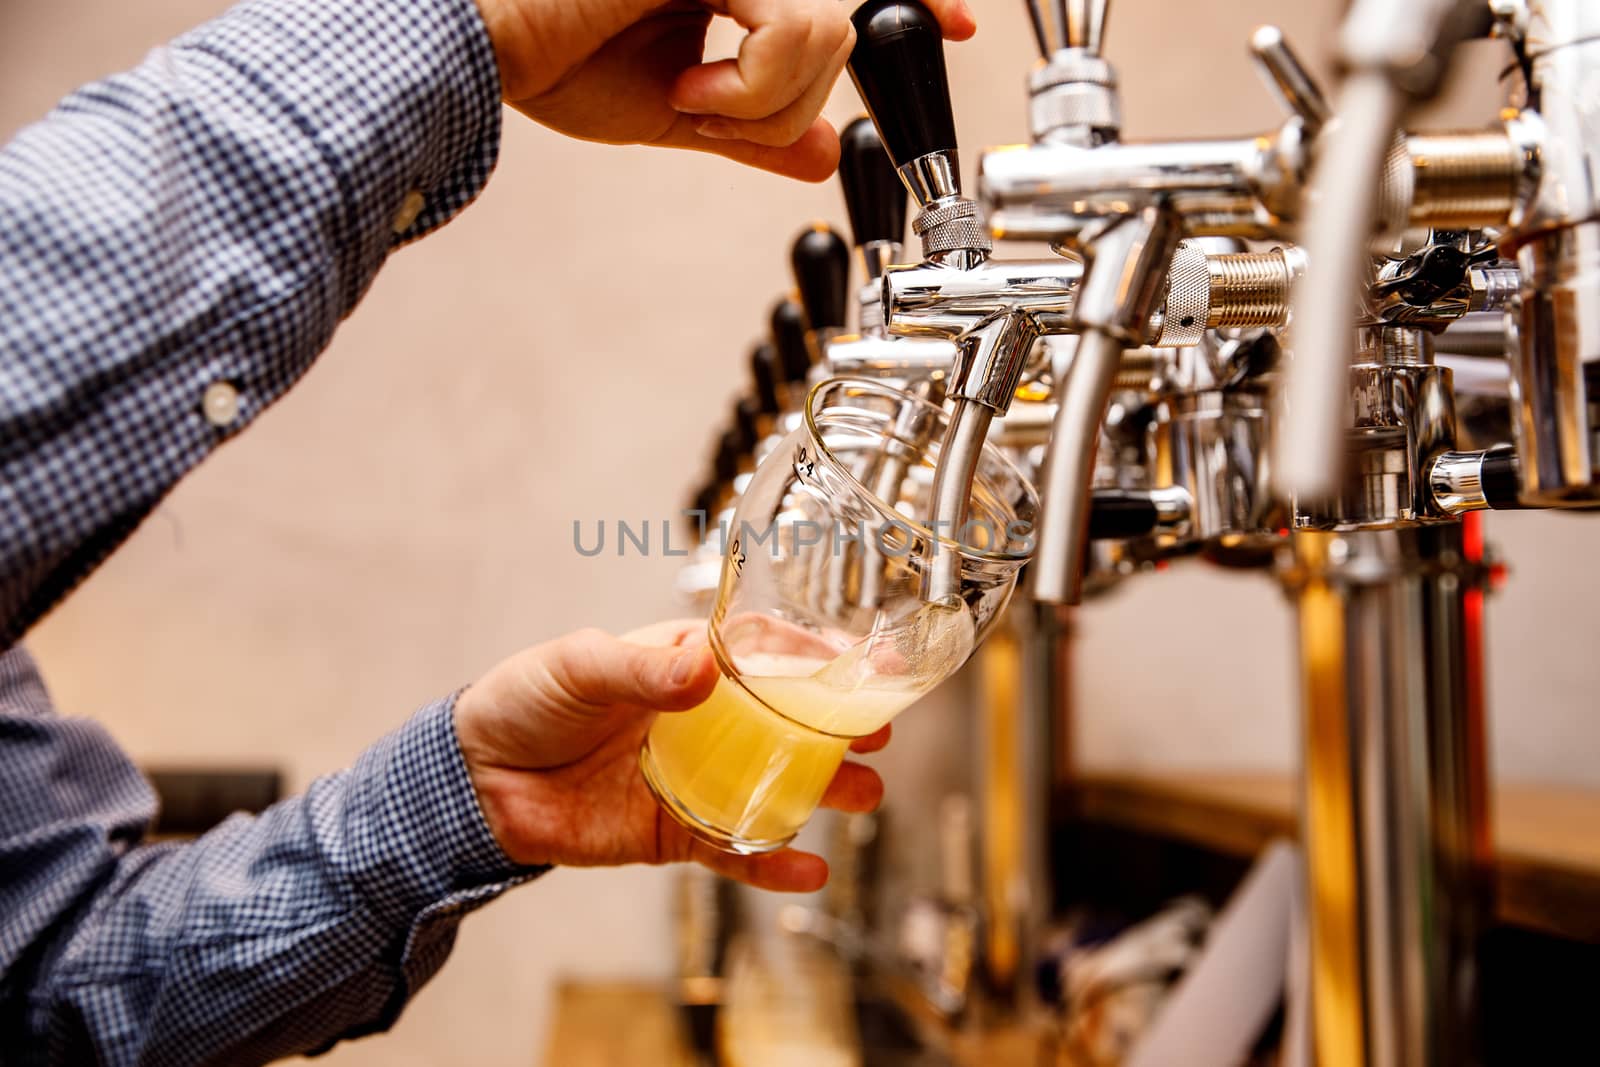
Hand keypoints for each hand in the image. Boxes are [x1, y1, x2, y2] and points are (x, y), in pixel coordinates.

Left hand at [453, 620, 891, 891]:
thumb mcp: (579, 665)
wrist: (472, 783)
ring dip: (823, 792)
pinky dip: (772, 865)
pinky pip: (733, 851)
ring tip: (864, 797)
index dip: (816, 658)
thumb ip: (641, 668)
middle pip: (785, 724)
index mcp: (682, 665)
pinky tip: (810, 870)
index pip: (763, 656)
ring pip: (774, 786)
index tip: (866, 661)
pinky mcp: (674, 834)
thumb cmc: (524, 703)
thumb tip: (703, 667)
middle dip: (837, 729)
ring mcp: (693, 779)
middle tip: (880, 733)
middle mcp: (699, 722)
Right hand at [471, 0, 977, 180]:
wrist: (482, 51)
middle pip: (849, 21)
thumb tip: (822, 154)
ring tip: (695, 104)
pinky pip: (796, 29)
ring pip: (830, 32)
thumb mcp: (675, 112)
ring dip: (767, 104)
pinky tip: (689, 90)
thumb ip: (755, 129)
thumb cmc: (551, 62)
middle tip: (723, 119)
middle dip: (801, 95)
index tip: (958, 22)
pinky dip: (751, 90)